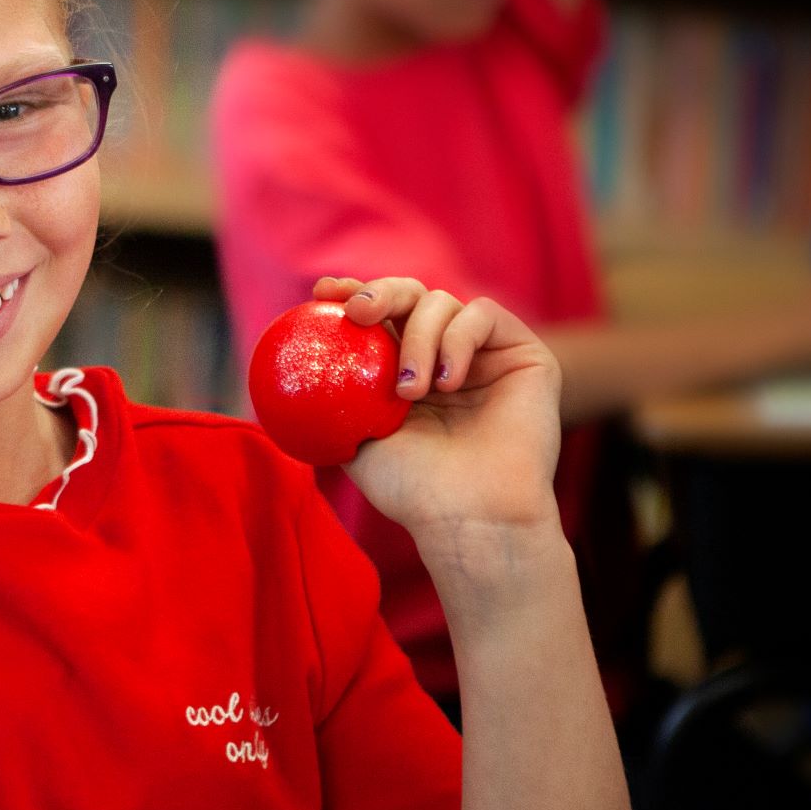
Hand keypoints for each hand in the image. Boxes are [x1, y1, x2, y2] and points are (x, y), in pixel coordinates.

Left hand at [318, 276, 565, 539]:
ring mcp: (486, 354)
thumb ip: (332, 400)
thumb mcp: (354, 438)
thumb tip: (286, 375)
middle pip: (410, 293)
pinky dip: (457, 340)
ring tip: (411, 391)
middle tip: (360, 315)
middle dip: (380, 293)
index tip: (324, 292)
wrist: (470, 517)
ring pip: (442, 302)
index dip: (353, 292)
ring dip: (418, 339)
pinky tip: (448, 381)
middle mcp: (445, 355)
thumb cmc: (412, 489)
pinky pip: (482, 314)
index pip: (380, 315)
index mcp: (406, 369)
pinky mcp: (524, 354)